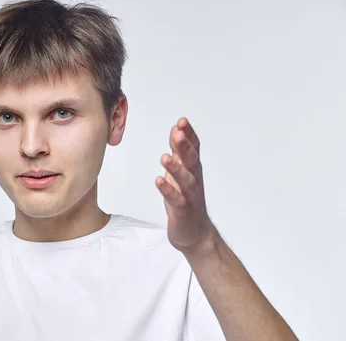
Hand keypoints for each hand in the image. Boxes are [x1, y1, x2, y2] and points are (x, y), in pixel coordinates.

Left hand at [155, 117, 215, 252]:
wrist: (195, 233)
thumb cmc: (187, 200)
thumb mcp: (182, 172)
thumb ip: (179, 152)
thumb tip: (176, 130)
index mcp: (193, 169)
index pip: (194, 148)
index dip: (189, 135)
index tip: (182, 121)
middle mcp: (194, 180)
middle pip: (191, 160)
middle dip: (184, 146)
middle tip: (178, 132)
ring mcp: (190, 196)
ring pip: (185, 180)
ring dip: (175, 168)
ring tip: (164, 157)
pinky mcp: (183, 211)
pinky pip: (176, 199)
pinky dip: (168, 190)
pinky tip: (159, 181)